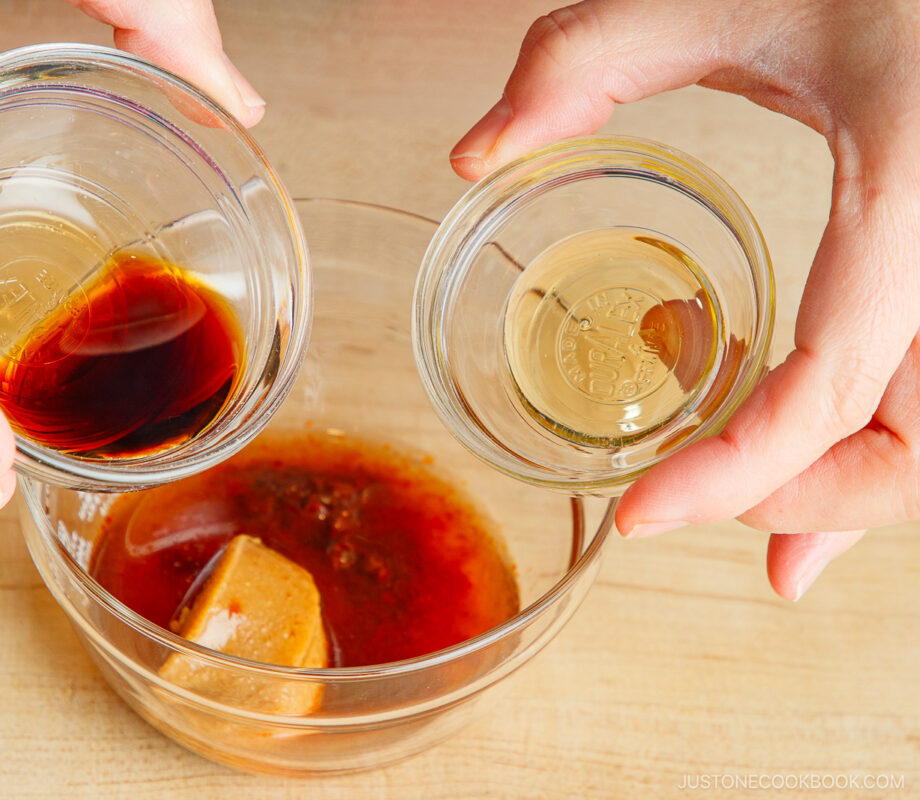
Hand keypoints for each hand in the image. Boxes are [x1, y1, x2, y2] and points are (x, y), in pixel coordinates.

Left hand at [450, 0, 919, 598]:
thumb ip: (585, 57)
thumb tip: (473, 153)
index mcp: (908, 179)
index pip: (834, 377)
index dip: (740, 472)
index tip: (642, 514)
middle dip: (809, 501)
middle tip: (689, 507)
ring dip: (845, 492)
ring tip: (756, 515)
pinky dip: (878, 447)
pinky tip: (809, 471)